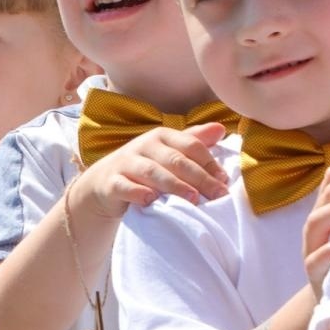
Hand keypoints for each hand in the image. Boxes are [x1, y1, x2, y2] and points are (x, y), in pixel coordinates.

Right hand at [76, 122, 229, 217]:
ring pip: (152, 172)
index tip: (225, 181)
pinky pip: (125, 186)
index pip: (191, 146)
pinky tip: (152, 201)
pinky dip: (138, 193)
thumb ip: (193, 141)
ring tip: (193, 199)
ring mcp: (125, 163)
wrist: (104, 182)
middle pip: (175, 159)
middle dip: (199, 177)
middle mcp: (143, 145)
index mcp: (161, 136)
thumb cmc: (145, 167)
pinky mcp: (110, 182)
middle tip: (218, 194)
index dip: (210, 163)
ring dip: (174, 185)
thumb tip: (220, 129)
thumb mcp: (168, 152)